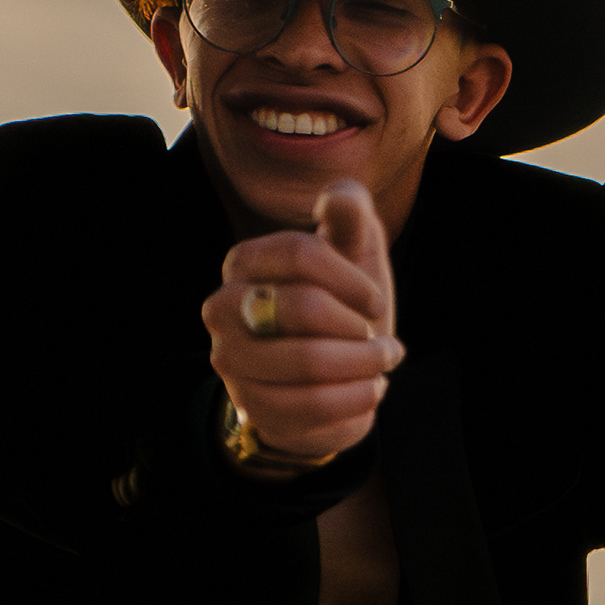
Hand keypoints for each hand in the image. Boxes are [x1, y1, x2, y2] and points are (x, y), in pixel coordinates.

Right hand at [204, 182, 403, 467]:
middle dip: (359, 326)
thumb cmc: (341, 306)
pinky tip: (369, 389)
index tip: (373, 300)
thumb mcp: (351, 255)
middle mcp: (223, 308)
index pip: (300, 253)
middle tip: (379, 337)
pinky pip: (313, 405)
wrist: (327, 379)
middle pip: (305, 307)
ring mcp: (231, 360)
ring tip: (381, 362)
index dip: (352, 279)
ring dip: (365, 364)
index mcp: (244, 262)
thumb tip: (339, 198)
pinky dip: (356, 397)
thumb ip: (349, 216)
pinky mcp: (250, 407)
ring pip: (310, 362)